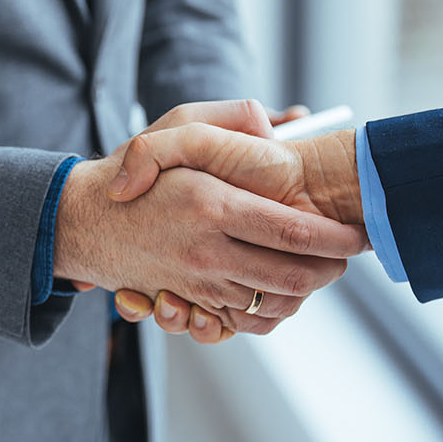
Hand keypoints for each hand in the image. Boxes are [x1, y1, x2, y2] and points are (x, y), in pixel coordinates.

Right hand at [104, 101, 367, 339]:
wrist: (82, 222)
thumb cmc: (136, 174)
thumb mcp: (177, 127)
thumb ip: (230, 119)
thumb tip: (281, 124)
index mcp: (210, 204)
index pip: (291, 232)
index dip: (336, 239)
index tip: (360, 235)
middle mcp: (206, 251)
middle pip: (292, 278)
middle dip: (331, 270)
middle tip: (345, 255)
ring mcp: (197, 284)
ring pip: (273, 305)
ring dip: (306, 292)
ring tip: (318, 268)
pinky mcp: (190, 304)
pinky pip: (244, 323)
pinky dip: (270, 313)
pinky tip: (280, 289)